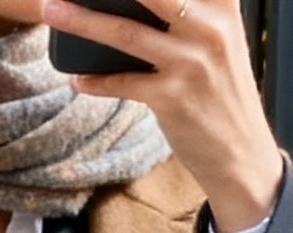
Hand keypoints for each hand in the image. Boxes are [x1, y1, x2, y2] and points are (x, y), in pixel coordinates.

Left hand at [41, 0, 283, 232]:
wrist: (242, 156)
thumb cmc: (222, 93)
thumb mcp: (219, 40)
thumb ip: (190, 12)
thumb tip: (127, 2)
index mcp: (222, 5)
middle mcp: (210, 28)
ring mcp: (191, 63)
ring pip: (125, 32)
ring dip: (81, 20)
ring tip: (50, 8)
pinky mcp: (173, 98)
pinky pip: (122, 83)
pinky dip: (95, 82)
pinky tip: (76, 79)